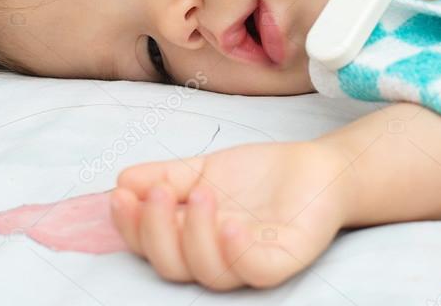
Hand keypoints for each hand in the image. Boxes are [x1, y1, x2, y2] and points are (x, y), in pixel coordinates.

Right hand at [110, 139, 353, 290]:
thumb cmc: (259, 176)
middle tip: (161, 192)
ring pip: (210, 273)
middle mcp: (218, 258)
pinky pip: (256, 270)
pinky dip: (238, 252)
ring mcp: (251, 261)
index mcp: (192, 240)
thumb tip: (122, 181)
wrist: (318, 167)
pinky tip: (230, 224)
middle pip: (173, 267)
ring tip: (203, 193)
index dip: (132, 226)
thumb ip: (165, 176)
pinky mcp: (285, 260)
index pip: (150, 246)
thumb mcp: (204, 170)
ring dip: (196, 236)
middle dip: (158, 231)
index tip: (121, 194)